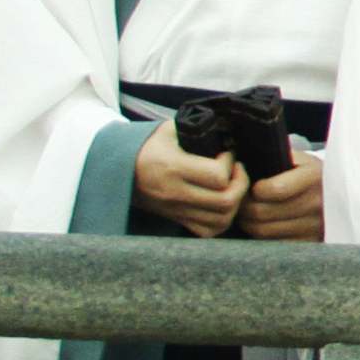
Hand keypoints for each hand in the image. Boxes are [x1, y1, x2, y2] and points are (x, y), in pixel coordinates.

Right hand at [133, 131, 247, 237]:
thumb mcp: (169, 130)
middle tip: (236, 170)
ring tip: (232, 186)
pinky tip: (221, 202)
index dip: (230, 162)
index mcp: (173, 168)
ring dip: (235, 203)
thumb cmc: (147, 145)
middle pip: (225, 201)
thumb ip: (197, 128)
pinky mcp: (176, 219)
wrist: (118, 169)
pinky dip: (221, 220)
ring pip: (221, 220)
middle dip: (241, 184)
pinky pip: (207, 231)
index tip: (227, 152)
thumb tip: (227, 129)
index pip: (218, 176)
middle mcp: (175, 193)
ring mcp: (176, 210)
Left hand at [234, 152, 325, 242]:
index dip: (254, 190)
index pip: (274, 189)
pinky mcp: (310, 241)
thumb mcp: (299, 159)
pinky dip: (262, 237)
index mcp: (314, 176)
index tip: (252, 187)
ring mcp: (315, 225)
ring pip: (264, 231)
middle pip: (263, 213)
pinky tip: (261, 226)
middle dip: (244, 208)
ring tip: (246, 214)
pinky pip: (274, 244)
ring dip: (248, 223)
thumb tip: (242, 164)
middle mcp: (317, 202)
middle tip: (239, 203)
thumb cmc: (308, 173)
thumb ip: (276, 158)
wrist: (342, 192)